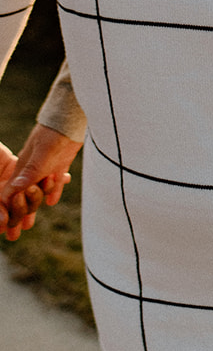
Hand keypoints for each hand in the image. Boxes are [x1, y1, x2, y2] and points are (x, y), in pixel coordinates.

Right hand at [0, 125, 79, 241]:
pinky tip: (52, 202)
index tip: (3, 227)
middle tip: (16, 233)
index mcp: (23, 168)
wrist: (69, 117)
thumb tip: (15, 188)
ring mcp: (46, 166)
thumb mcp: (42, 154)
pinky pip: (54, 181)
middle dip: (18, 215)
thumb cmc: (54, 133)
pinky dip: (53, 191)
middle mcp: (33, 169)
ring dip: (33, 207)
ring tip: (29, 224)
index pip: (11, 194)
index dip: (6, 210)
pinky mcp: (60, 162)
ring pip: (37, 192)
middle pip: (22, 197)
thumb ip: (31, 171)